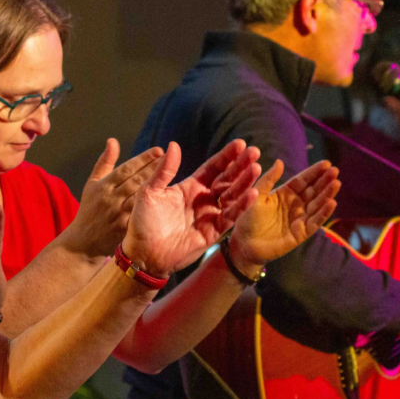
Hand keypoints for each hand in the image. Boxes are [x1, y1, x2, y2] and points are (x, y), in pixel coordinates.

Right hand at [61, 139, 163, 258]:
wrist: (83, 242)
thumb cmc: (89, 210)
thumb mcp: (92, 184)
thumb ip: (104, 162)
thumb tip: (113, 141)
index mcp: (104, 186)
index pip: (126, 168)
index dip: (143, 159)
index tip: (159, 150)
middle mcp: (112, 199)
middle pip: (136, 181)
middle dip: (154, 168)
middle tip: (171, 158)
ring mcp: (119, 214)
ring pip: (141, 197)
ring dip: (156, 186)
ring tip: (171, 175)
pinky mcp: (125, 229)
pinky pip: (141, 216)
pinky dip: (153, 208)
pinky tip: (166, 200)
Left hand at [121, 140, 260, 277]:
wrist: (143, 255)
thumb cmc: (142, 222)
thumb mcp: (150, 192)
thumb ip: (164, 171)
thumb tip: (174, 145)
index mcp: (190, 187)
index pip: (213, 167)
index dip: (226, 156)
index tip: (240, 144)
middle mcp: (203, 199)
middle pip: (227, 179)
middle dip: (241, 166)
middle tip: (255, 152)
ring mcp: (210, 215)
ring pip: (232, 195)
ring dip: (245, 182)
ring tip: (257, 168)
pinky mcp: (214, 232)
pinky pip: (231, 216)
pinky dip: (242, 205)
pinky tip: (253, 193)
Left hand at [226, 160, 340, 275]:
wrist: (244, 244)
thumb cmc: (248, 219)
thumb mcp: (257, 195)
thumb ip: (268, 180)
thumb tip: (280, 162)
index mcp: (286, 193)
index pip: (303, 180)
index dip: (314, 172)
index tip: (327, 163)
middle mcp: (296, 204)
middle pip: (313, 190)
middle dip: (324, 181)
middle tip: (335, 171)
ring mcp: (300, 218)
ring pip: (317, 204)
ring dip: (327, 194)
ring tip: (336, 183)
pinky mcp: (302, 233)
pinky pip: (315, 221)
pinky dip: (324, 213)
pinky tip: (331, 202)